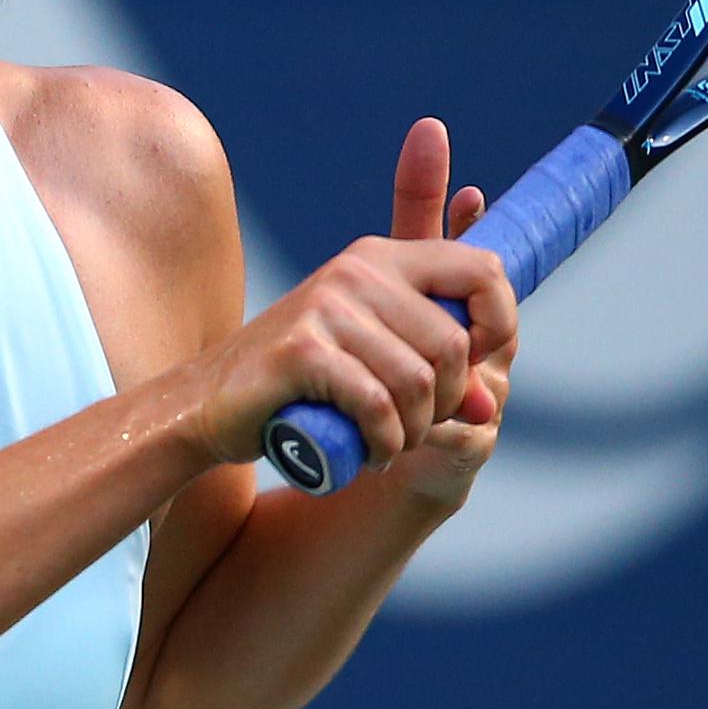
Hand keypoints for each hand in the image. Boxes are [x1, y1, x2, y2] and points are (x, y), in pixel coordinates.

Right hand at [185, 124, 515, 472]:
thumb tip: (487, 404)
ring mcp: (328, 304)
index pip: (483, 269)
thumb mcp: (375, 359)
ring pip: (419, 381)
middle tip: (412, 425)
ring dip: (412, 432)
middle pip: (453, 343)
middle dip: (445, 404)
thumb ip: (436, 367)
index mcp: (383, 258)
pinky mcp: (303, 349)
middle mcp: (359, 269)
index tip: (472, 371)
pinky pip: (378, 405)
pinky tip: (367, 451)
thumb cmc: (302, 386)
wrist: (209, 405)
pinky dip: (383, 442)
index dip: (498, 324)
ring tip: (386, 442)